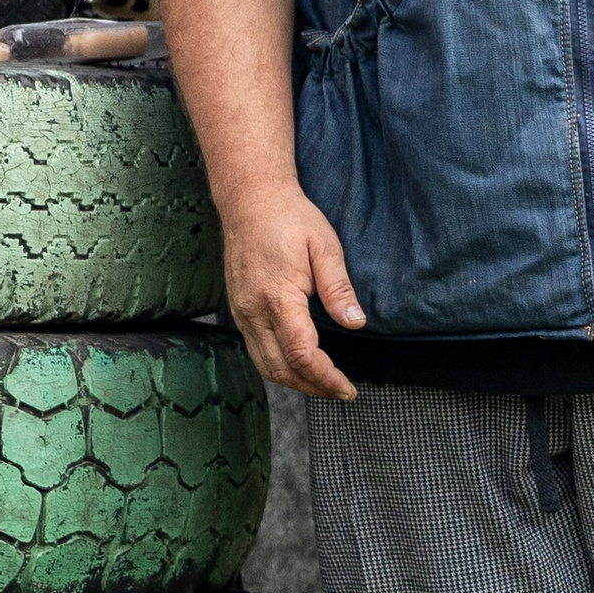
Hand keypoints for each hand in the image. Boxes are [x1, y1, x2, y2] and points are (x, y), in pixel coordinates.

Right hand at [220, 184, 367, 398]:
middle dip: (312, 387)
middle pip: (280, 368)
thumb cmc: (290, 219)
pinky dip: (278, 366)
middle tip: (341, 391)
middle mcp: (253, 311)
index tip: (348, 388)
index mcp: (278, 296)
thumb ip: (338, 288)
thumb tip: (355, 323)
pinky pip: (256, 350)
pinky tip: (299, 364)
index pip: (300, 354)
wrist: (250, 200)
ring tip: (323, 384)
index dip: (325, 377)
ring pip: (264, 364)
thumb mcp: (324, 246)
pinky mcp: (238, 309)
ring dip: (294, 381)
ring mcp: (241, 312)